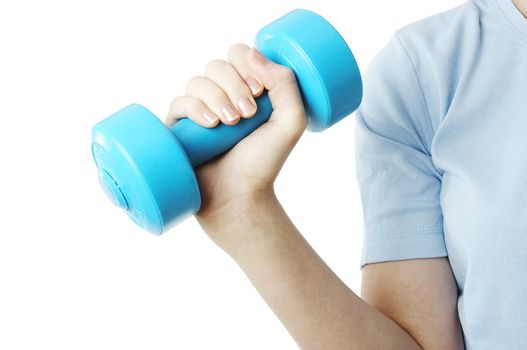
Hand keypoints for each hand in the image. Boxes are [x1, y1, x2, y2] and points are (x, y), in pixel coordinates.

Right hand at [166, 44, 305, 239]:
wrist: (240, 196)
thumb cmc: (264, 162)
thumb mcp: (290, 121)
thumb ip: (285, 83)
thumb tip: (253, 52)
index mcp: (246, 89)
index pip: (239, 55)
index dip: (247, 65)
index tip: (260, 92)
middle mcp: (221, 96)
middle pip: (217, 64)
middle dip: (234, 85)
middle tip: (248, 114)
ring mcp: (199, 110)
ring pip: (197, 80)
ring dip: (217, 97)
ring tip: (230, 124)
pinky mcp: (179, 127)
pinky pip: (179, 102)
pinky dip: (195, 108)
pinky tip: (211, 125)